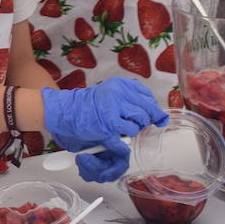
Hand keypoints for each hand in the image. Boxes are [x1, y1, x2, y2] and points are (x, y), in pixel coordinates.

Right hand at [43, 78, 167, 180]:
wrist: (65, 111)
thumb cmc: (87, 105)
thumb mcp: (110, 94)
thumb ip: (131, 101)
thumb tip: (159, 117)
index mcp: (120, 84)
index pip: (147, 96)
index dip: (149, 108)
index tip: (146, 115)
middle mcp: (118, 93)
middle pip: (148, 109)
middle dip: (146, 120)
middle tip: (134, 124)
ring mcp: (113, 108)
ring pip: (141, 122)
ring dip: (135, 129)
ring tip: (122, 129)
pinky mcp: (109, 124)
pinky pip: (129, 134)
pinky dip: (125, 139)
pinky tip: (116, 137)